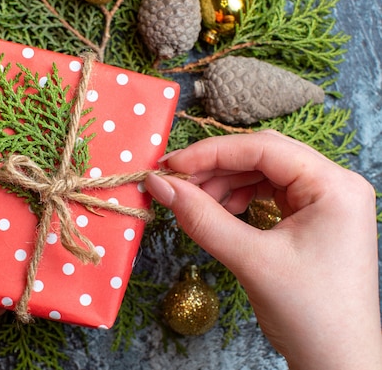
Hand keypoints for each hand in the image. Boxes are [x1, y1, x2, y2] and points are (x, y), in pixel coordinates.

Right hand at [145, 130, 381, 369]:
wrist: (338, 363)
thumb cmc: (310, 314)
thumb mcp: (251, 260)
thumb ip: (201, 217)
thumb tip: (159, 184)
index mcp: (334, 186)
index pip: (264, 149)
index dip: (211, 153)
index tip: (170, 166)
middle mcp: (335, 185)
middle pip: (264, 157)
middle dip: (216, 169)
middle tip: (175, 183)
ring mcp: (327, 202)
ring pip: (263, 174)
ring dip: (224, 185)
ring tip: (194, 204)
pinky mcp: (315, 219)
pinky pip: (269, 195)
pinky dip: (239, 200)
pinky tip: (218, 214)